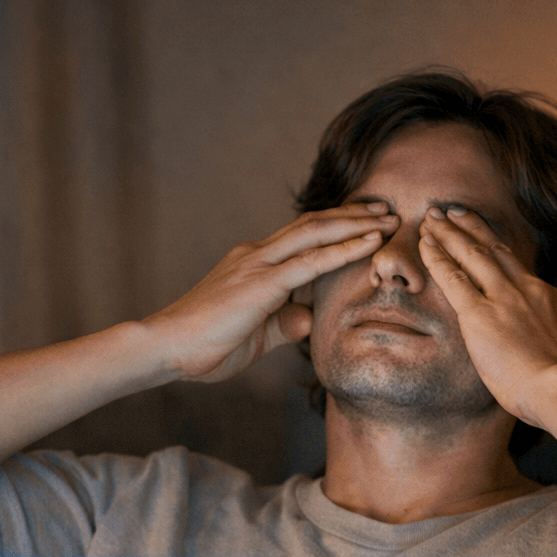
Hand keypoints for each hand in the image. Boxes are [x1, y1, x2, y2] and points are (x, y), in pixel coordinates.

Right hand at [142, 203, 398, 382]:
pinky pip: (311, 261)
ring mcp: (259, 264)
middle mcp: (258, 254)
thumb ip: (283, 325)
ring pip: (317, 232)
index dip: (336, 227)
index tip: (367, 222)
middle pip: (314, 225)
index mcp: (255, 264)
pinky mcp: (261, 282)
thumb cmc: (206, 346)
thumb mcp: (256, 336)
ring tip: (389, 219)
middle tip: (387, 209)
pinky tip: (370, 243)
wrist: (167, 347)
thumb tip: (308, 322)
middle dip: (353, 215)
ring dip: (356, 224)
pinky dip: (344, 249)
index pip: (303, 237)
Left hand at [418, 206, 556, 427]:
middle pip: (491, 247)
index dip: (492, 242)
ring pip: (470, 254)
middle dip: (466, 227)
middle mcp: (523, 289)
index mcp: (545, 296)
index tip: (478, 229)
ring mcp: (502, 299)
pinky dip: (436, 258)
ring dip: (448, 233)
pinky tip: (423, 244)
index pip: (513, 262)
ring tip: (430, 218)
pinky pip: (452, 278)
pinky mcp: (479, 315)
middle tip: (448, 211)